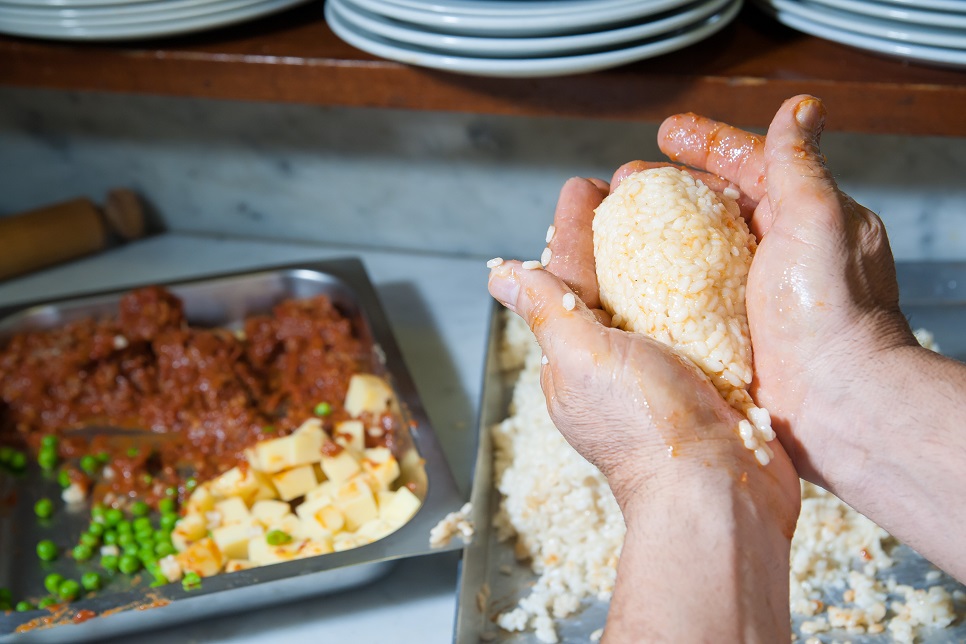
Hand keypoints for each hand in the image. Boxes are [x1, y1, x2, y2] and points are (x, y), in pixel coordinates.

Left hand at [487, 177, 799, 520]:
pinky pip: (703, 319)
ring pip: (659, 297)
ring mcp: (664, 368)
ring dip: (665, 253)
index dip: (575, 226)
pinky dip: (707, 287)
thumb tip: (498, 275)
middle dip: (619, 231)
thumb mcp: (584, 359)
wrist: (719, 493)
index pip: (569, 273)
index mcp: (577, 354)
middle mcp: (615, 360)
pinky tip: (722, 259)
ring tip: (678, 208)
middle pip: (612, 280)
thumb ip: (547, 311)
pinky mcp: (709, 375)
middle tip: (635, 186)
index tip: (585, 185)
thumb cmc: (646, 429)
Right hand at [655, 95, 916, 485]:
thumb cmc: (830, 308)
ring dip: (656, 228)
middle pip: (714, 204)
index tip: (668, 133)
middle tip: (625, 179)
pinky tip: (626, 269)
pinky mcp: (729, 328)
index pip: (751, 165)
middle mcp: (778, 250)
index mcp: (804, 216)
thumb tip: (802, 108)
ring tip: (615, 216)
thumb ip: (799, 163)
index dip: (709, 144)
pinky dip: (657, 275)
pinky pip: (686, 290)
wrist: (832, 398)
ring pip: (695, 245)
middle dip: (670, 186)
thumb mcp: (817, 218)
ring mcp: (751, 291)